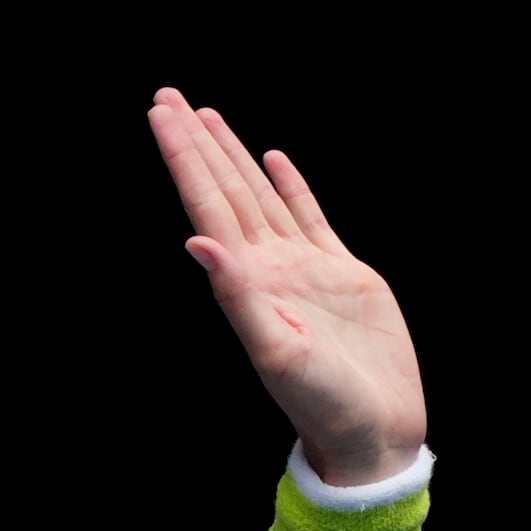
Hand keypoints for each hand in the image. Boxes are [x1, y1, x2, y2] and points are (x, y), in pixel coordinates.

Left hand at [147, 89, 426, 486]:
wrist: (371, 433)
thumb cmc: (323, 405)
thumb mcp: (275, 352)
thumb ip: (236, 297)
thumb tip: (195, 242)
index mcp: (247, 282)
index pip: (206, 204)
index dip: (183, 157)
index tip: (160, 114)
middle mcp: (268, 268)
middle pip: (225, 189)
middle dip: (197, 143)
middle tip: (167, 97)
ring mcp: (303, 269)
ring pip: (260, 195)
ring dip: (233, 157)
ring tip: (208, 117)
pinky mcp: (341, 275)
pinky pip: (309, 216)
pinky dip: (290, 185)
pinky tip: (274, 159)